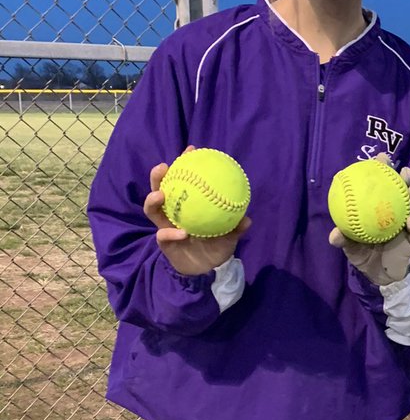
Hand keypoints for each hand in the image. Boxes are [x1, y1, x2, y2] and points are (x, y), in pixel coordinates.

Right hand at [144, 153, 250, 275]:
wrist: (209, 270)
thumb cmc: (217, 248)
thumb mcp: (230, 236)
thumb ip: (236, 227)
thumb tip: (247, 219)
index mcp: (188, 205)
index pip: (183, 180)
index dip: (184, 164)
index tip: (191, 150)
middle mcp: (174, 213)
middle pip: (160, 189)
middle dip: (158, 176)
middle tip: (163, 167)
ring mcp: (166, 227)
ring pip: (152, 210)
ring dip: (153, 200)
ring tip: (161, 195)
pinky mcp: (164, 243)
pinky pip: (163, 236)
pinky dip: (171, 233)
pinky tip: (181, 232)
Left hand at [329, 156, 409, 285]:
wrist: (378, 275)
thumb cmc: (363, 253)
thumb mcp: (350, 245)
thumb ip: (343, 238)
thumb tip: (334, 235)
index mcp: (384, 206)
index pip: (386, 184)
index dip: (386, 169)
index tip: (382, 157)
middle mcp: (399, 211)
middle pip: (408, 189)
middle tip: (405, 171)